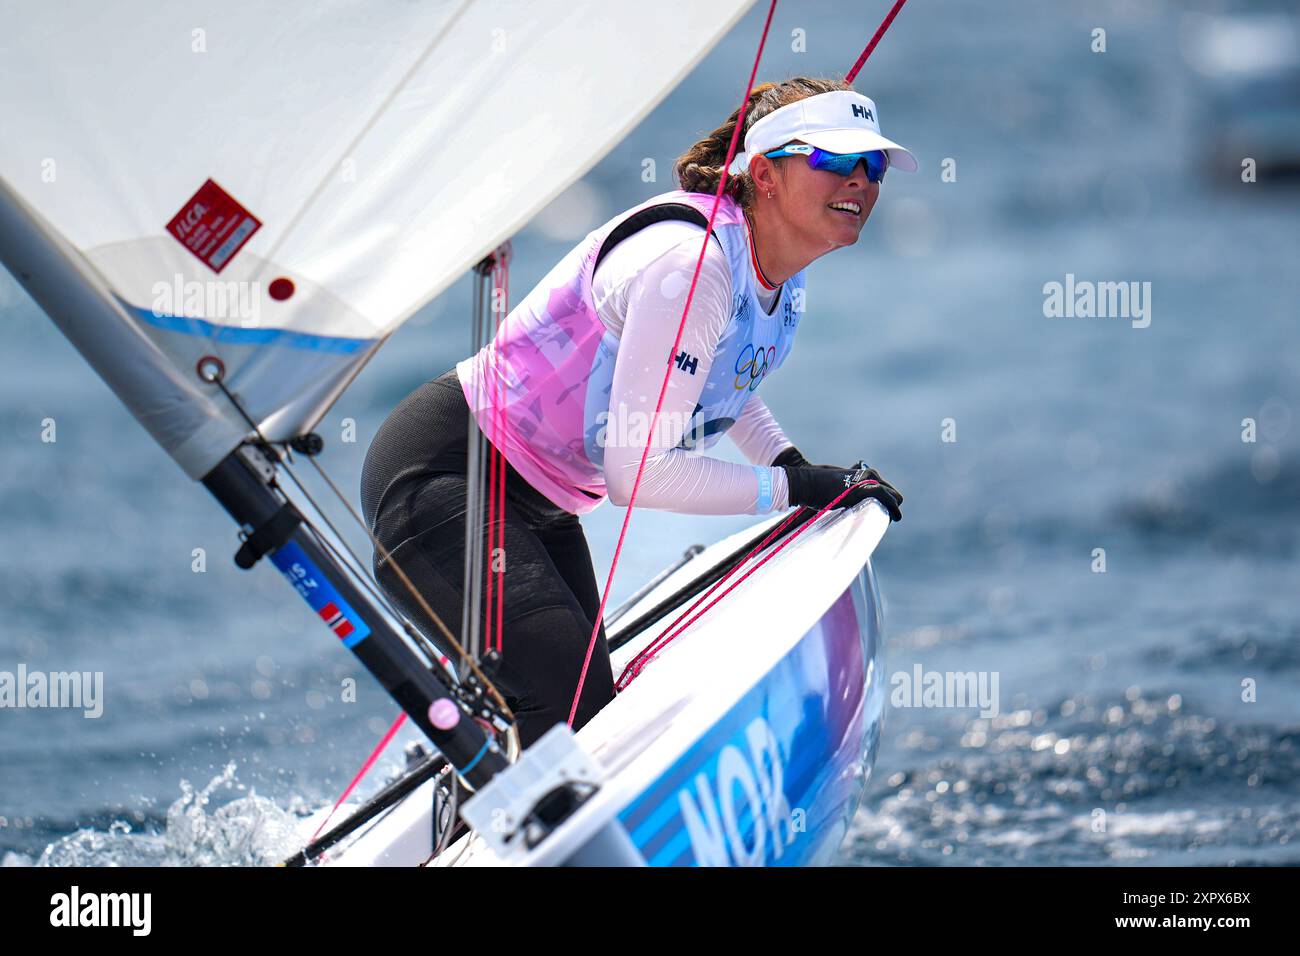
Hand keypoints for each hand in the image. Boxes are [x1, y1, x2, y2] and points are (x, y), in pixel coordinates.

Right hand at [773, 447, 902, 520]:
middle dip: (891, 505)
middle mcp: (868, 474)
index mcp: (862, 472)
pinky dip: (893, 509)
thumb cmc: (815, 484)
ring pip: (892, 496)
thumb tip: (846, 494)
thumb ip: (846, 485)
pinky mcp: (864, 489)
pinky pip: (887, 499)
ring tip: (888, 520)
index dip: (885, 500)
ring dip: (892, 508)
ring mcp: (867, 481)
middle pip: (891, 492)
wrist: (805, 483)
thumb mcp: (835, 481)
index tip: (883, 511)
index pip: (882, 487)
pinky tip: (894, 517)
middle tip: (886, 517)